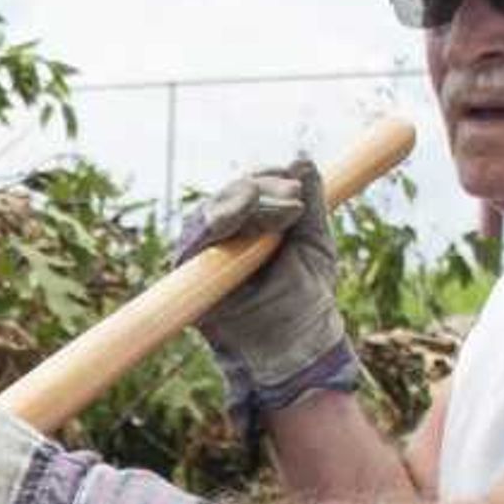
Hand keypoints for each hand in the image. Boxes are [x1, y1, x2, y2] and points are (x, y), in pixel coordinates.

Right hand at [173, 155, 355, 426]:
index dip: (269, 179)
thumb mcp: (315, 242)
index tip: (297, 183)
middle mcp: (222, 241)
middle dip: (262, 190)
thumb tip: (302, 158)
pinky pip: (194, 243)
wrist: (299, 345)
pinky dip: (215, 225)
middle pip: (229, 197)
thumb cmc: (306, 298)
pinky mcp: (189, 279)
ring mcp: (203, 259)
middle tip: (295, 199)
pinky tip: (240, 218)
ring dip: (246, 203)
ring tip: (285, 211)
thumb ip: (311, 203)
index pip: (249, 191)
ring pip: (212, 213)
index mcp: (249, 229)